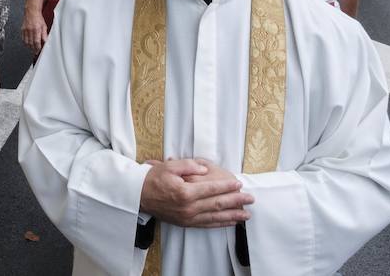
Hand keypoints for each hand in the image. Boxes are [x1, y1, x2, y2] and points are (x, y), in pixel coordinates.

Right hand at [20, 8, 47, 53]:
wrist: (31, 11)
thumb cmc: (38, 18)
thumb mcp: (44, 26)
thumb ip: (44, 34)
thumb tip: (45, 41)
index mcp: (36, 30)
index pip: (36, 42)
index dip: (37, 48)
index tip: (38, 51)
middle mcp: (30, 30)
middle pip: (31, 43)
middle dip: (33, 49)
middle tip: (35, 52)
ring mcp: (25, 30)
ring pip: (26, 42)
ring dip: (29, 46)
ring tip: (31, 49)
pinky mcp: (22, 29)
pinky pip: (23, 38)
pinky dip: (25, 42)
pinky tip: (27, 44)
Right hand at [139, 158, 253, 228]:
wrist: (138, 195)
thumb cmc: (153, 178)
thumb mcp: (169, 166)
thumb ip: (188, 165)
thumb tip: (204, 169)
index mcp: (185, 192)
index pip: (211, 189)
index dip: (227, 186)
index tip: (239, 183)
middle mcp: (188, 207)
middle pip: (217, 204)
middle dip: (236, 201)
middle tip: (250, 199)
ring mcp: (187, 217)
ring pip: (215, 217)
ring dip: (233, 215)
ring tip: (247, 214)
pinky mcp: (186, 223)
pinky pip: (207, 224)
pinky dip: (221, 223)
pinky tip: (231, 222)